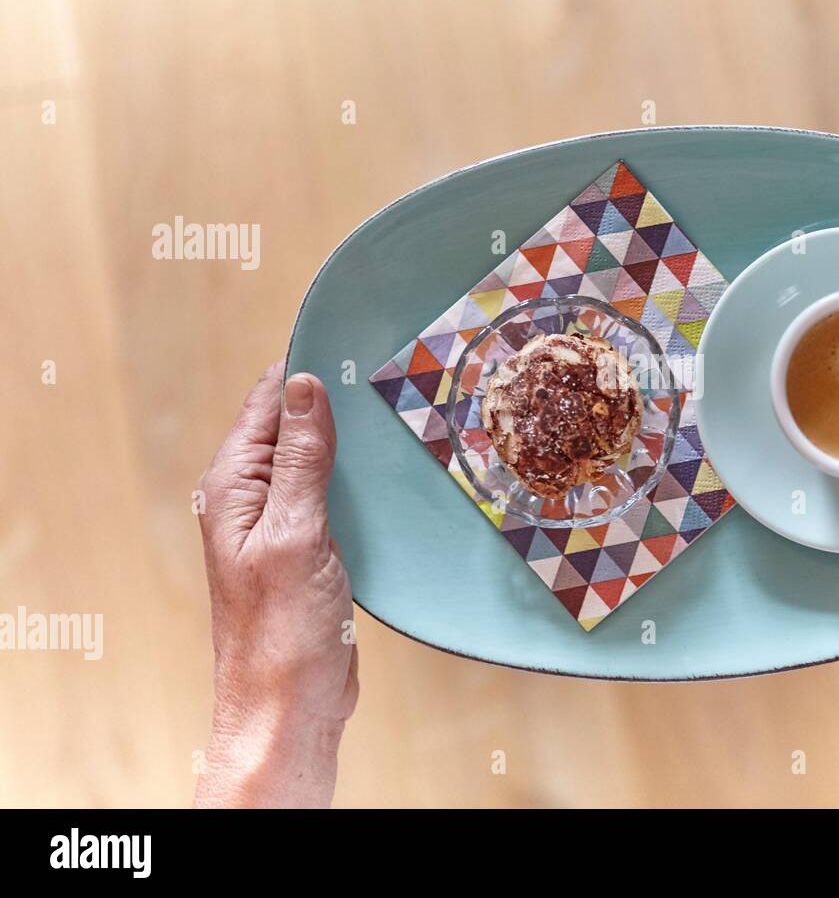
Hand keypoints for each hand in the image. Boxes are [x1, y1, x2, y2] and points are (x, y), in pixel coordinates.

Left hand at [194, 361, 357, 807]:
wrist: (290, 705)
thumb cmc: (283, 629)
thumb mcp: (295, 532)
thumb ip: (299, 459)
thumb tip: (303, 384)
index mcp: (233, 485)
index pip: (268, 402)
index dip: (306, 368)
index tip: (353, 337)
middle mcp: (251, 498)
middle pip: (294, 426)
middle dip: (336, 400)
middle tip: (392, 371)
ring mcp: (282, 523)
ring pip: (319, 460)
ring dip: (353, 441)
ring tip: (402, 411)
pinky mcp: (311, 548)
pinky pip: (335, 495)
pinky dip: (361, 479)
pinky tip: (395, 471)